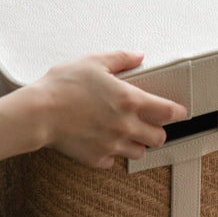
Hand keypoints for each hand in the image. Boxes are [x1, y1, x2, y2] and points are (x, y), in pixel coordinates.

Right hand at [25, 51, 187, 167]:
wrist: (38, 113)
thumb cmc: (62, 86)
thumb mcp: (93, 62)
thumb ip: (120, 59)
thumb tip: (138, 55)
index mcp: (130, 101)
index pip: (169, 112)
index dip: (178, 112)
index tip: (179, 112)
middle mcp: (126, 126)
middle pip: (159, 138)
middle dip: (157, 131)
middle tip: (149, 124)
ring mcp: (113, 145)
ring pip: (139, 153)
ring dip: (137, 144)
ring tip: (125, 134)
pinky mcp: (97, 159)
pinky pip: (113, 161)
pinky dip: (110, 154)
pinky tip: (101, 141)